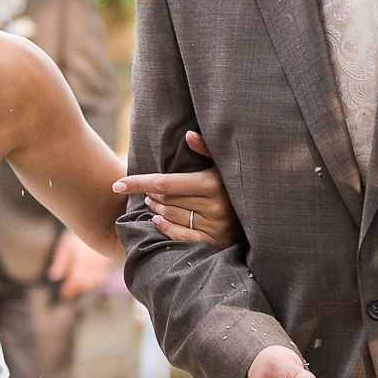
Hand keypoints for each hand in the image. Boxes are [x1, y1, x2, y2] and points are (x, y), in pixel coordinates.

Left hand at [46, 230, 117, 298]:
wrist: (101, 225)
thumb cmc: (79, 234)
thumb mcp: (67, 245)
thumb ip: (61, 261)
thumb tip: (54, 277)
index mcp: (83, 258)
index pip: (76, 279)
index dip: (69, 288)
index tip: (63, 295)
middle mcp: (95, 263)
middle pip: (85, 282)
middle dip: (76, 288)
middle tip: (67, 293)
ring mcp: (103, 264)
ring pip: (94, 281)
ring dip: (84, 286)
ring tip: (75, 286)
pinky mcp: (108, 264)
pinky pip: (100, 278)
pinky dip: (92, 282)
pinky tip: (85, 282)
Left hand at [115, 131, 239, 245]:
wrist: (261, 219)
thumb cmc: (237, 187)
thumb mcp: (226, 167)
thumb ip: (207, 150)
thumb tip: (188, 135)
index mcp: (213, 184)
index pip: (165, 183)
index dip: (138, 183)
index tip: (117, 184)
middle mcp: (213, 206)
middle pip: (166, 200)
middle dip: (150, 195)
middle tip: (146, 193)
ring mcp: (213, 226)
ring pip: (170, 217)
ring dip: (156, 210)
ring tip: (152, 204)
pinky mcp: (213, 243)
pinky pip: (180, 236)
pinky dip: (164, 228)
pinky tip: (157, 221)